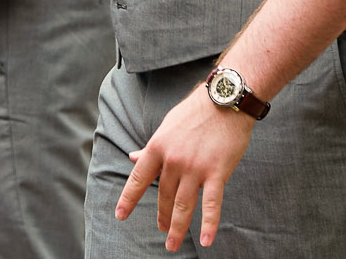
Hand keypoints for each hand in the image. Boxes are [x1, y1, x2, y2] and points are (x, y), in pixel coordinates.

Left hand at [115, 83, 255, 251]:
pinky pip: (211, 204)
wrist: (225, 101)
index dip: (129, 198)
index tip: (121, 215)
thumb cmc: (195, 112)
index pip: (139, 178)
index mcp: (158, 147)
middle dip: (162, 216)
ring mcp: (195, 168)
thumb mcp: (167, 127)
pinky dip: (208, 224)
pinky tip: (206, 241)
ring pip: (183, 205)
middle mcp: (173, 160)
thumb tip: (132, 157)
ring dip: (177, 227)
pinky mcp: (217, 172)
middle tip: (162, 231)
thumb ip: (151, 147)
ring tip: (172, 244)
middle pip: (164, 196)